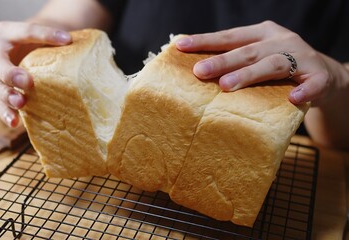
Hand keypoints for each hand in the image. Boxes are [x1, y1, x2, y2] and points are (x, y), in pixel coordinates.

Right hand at [0, 21, 71, 126]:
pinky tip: (15, 122)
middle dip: (10, 73)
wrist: (17, 50)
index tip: (67, 40)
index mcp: (6, 31)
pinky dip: (5, 113)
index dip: (46, 34)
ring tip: (20, 103)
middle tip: (27, 82)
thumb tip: (83, 48)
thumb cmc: (34, 43)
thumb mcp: (43, 36)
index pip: (26, 31)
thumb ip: (57, 40)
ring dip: (6, 96)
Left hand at [175, 20, 342, 105]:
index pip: (229, 37)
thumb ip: (235, 62)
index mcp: (262, 34)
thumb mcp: (258, 58)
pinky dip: (304, 90)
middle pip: (248, 51)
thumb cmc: (281, 70)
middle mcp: (281, 40)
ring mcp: (302, 56)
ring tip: (227, 86)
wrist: (325, 75)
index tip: (181, 46)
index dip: (205, 41)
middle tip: (199, 71)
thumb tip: (195, 74)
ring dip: (250, 74)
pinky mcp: (320, 75)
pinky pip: (314, 84)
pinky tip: (292, 98)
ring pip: (274, 64)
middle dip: (222, 61)